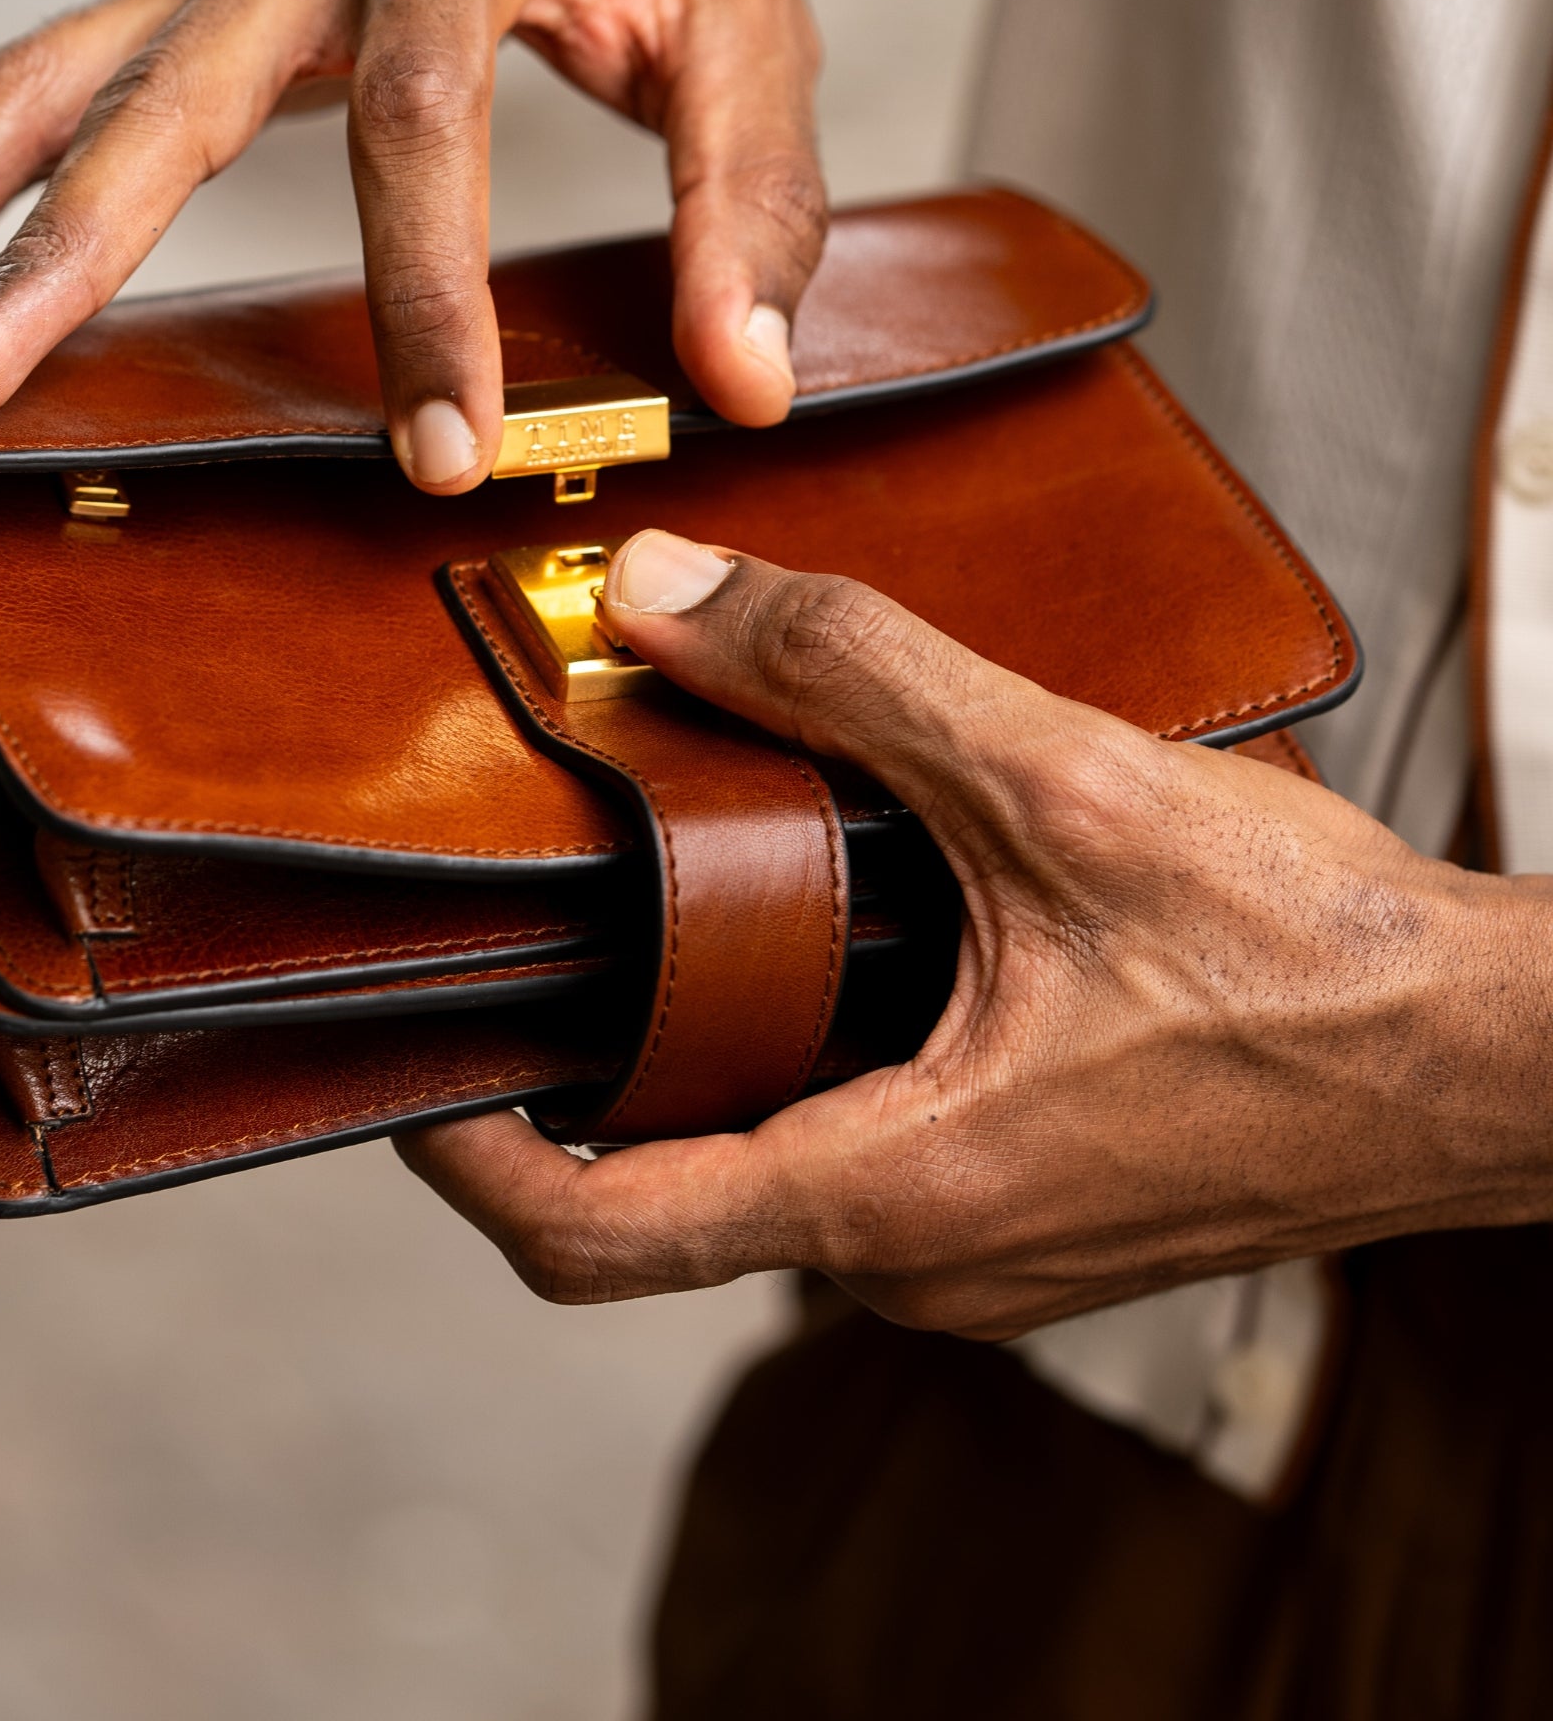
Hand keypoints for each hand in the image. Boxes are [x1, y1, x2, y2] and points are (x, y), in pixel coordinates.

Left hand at [398, 530, 1552, 1336]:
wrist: (1493, 1054)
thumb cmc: (1312, 957)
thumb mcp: (1057, 782)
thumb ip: (849, 675)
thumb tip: (667, 595)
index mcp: (897, 1196)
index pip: (595, 1239)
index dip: (470, 1159)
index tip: (412, 1066)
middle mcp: (919, 1260)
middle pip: (666, 1198)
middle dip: (584, 1075)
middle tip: (540, 930)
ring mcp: (978, 1253)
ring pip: (767, 1172)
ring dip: (705, 1055)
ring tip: (669, 906)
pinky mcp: (1029, 1214)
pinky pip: (859, 1156)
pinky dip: (806, 1058)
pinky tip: (832, 933)